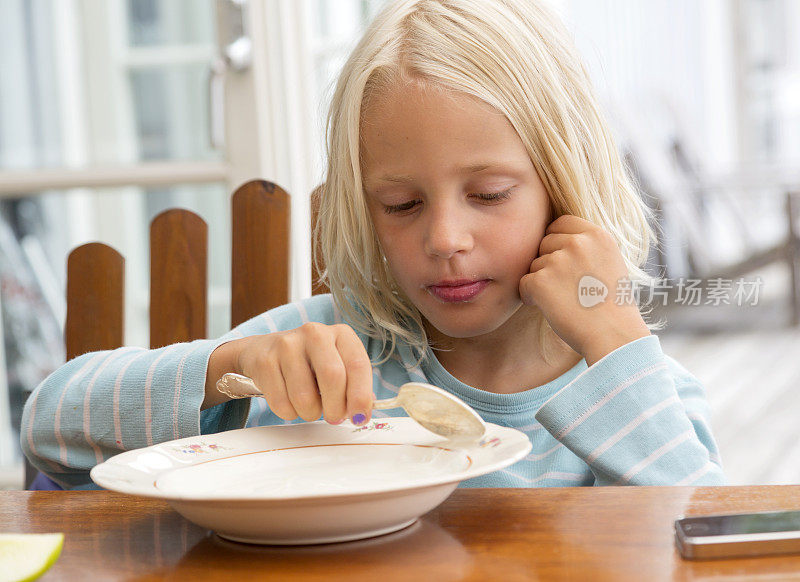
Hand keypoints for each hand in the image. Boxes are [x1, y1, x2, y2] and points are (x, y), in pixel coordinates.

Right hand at [205, 323, 374, 424]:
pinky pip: (282, 403)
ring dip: (311, 413)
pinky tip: (290, 401)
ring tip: (310, 407)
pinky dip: (290, 413)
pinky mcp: (265, 361)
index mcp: (341, 334)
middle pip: (332, 377)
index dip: (360, 396)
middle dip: (335, 407)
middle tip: (334, 417)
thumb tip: (361, 413)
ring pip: (305, 396)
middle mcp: (315, 333)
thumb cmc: (310, 364)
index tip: (360, 417)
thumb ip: (353, 386)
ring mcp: (287, 344)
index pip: (358, 364)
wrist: (264, 351)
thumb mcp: (337, 365)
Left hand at [519, 215, 650, 365]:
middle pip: (544, 242)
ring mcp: (559, 260)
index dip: (556, 241)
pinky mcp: (542, 281)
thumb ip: (586, 248)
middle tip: (565, 287)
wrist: (615, 336)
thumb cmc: (612, 307)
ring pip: (534, 264)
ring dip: (542, 281)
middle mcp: (578, 243)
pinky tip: (551, 309)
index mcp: (598, 235)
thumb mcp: (609, 263)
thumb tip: (554, 239)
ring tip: (565, 300)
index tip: (562, 260)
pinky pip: (524, 283)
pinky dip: (531, 298)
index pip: (561, 222)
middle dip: (548, 262)